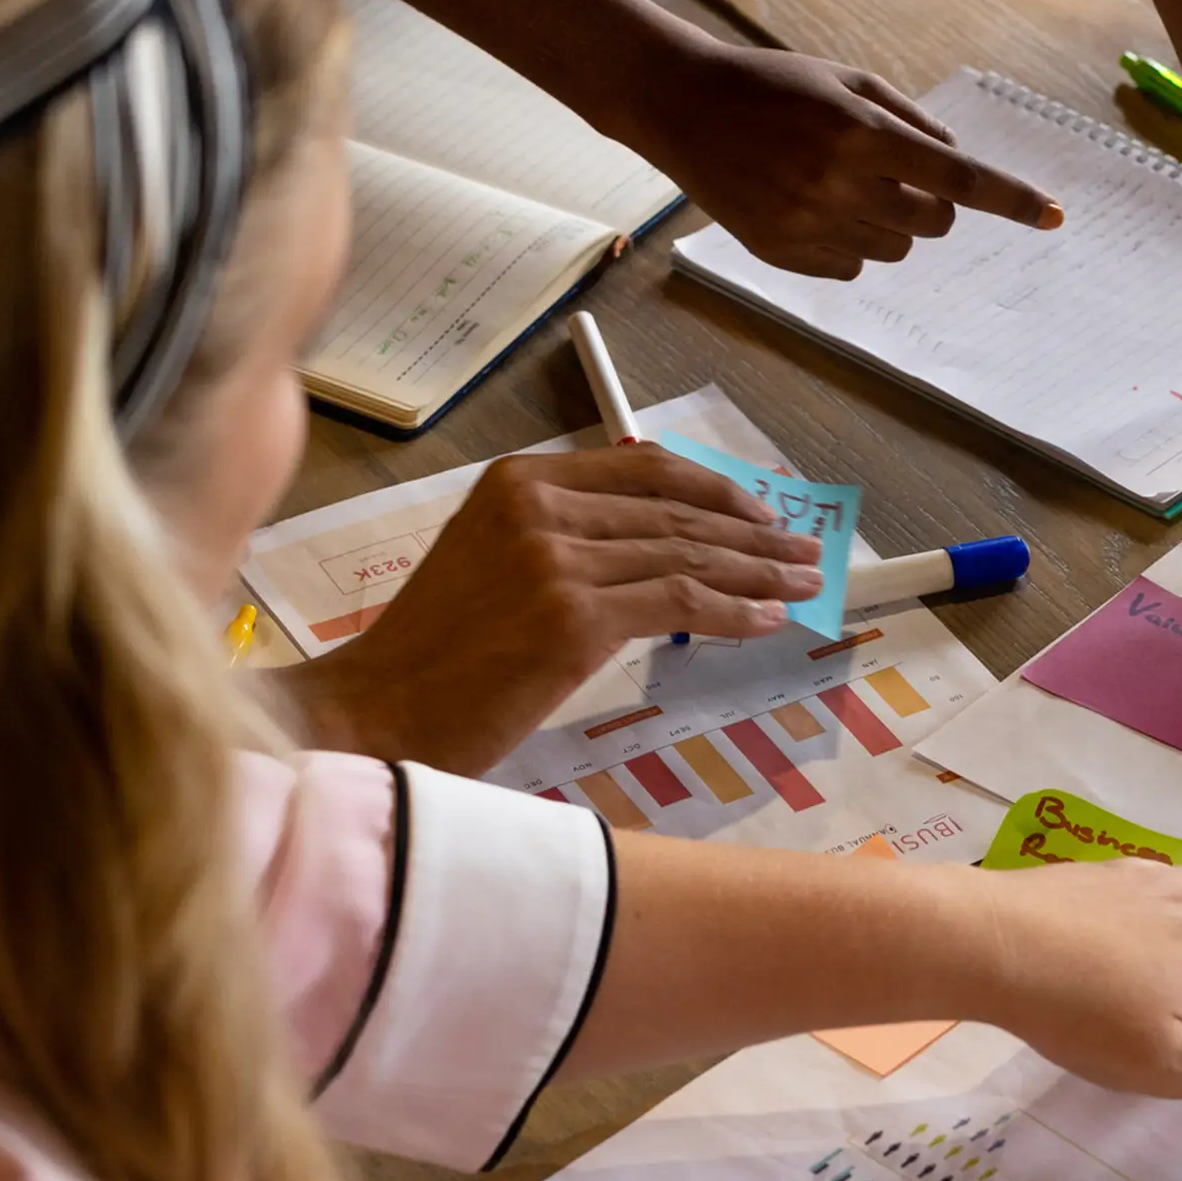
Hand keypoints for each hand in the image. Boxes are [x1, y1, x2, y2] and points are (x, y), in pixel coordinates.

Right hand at [272, 446, 822, 773]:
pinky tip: (767, 618)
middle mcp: (539, 505)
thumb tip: (655, 551)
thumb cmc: (432, 656)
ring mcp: (556, 557)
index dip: (715, 490)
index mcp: (517, 482)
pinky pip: (679, 601)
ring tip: (802, 584)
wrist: (377, 710)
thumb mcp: (489, 565)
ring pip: (686, 554)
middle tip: (804, 551)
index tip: (760, 514)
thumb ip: (561, 541)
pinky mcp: (573, 615)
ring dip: (757, 572)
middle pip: (675, 511)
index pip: (645, 470)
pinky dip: (733, 610)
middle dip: (751, 533)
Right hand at [610, 40, 1059, 279]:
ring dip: (891, 223)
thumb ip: (909, 121)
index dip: (1011, 199)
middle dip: (934, 205)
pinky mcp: (781, 253)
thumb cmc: (774, 84)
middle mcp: (840, 184)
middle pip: (933, 223)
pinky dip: (850, 243)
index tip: (1054, 215)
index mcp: (863, 134)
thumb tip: (955, 161)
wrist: (683, 107)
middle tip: (901, 176)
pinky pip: (852, 267)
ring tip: (845, 185)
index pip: (959, 178)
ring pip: (895, 249)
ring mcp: (808, 224)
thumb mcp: (847, 82)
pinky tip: (812, 206)